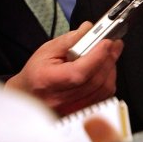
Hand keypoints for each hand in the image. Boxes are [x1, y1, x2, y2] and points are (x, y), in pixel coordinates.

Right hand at [5, 21, 121, 115]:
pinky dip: (108, 81)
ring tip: (110, 55)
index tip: (106, 42)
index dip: (97, 56)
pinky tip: (106, 70)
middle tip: (114, 44)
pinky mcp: (81, 112)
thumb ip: (70, 39)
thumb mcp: (48, 50)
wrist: (28, 94)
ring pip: (102, 90)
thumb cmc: (36, 72)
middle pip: (95, 81)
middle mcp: (60, 99)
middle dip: (109, 59)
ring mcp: (71, 109)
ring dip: (111, 69)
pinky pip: (103, 97)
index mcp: (48, 80)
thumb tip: (89, 29)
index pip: (79, 72)